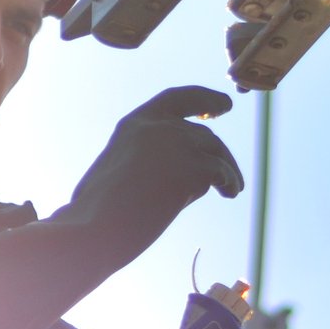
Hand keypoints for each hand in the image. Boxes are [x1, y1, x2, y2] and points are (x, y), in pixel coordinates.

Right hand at [62, 87, 243, 270]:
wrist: (96, 229)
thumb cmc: (99, 212)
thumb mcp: (120, 170)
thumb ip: (147, 161)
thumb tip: (183, 176)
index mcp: (135, 124)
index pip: (176, 99)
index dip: (204, 99)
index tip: (225, 106)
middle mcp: (158, 127)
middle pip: (202, 133)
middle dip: (219, 151)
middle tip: (229, 172)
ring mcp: (177, 144)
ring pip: (216, 150)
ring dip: (228, 169)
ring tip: (232, 189)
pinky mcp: (192, 168)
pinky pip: (221, 171)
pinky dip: (230, 181)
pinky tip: (230, 193)